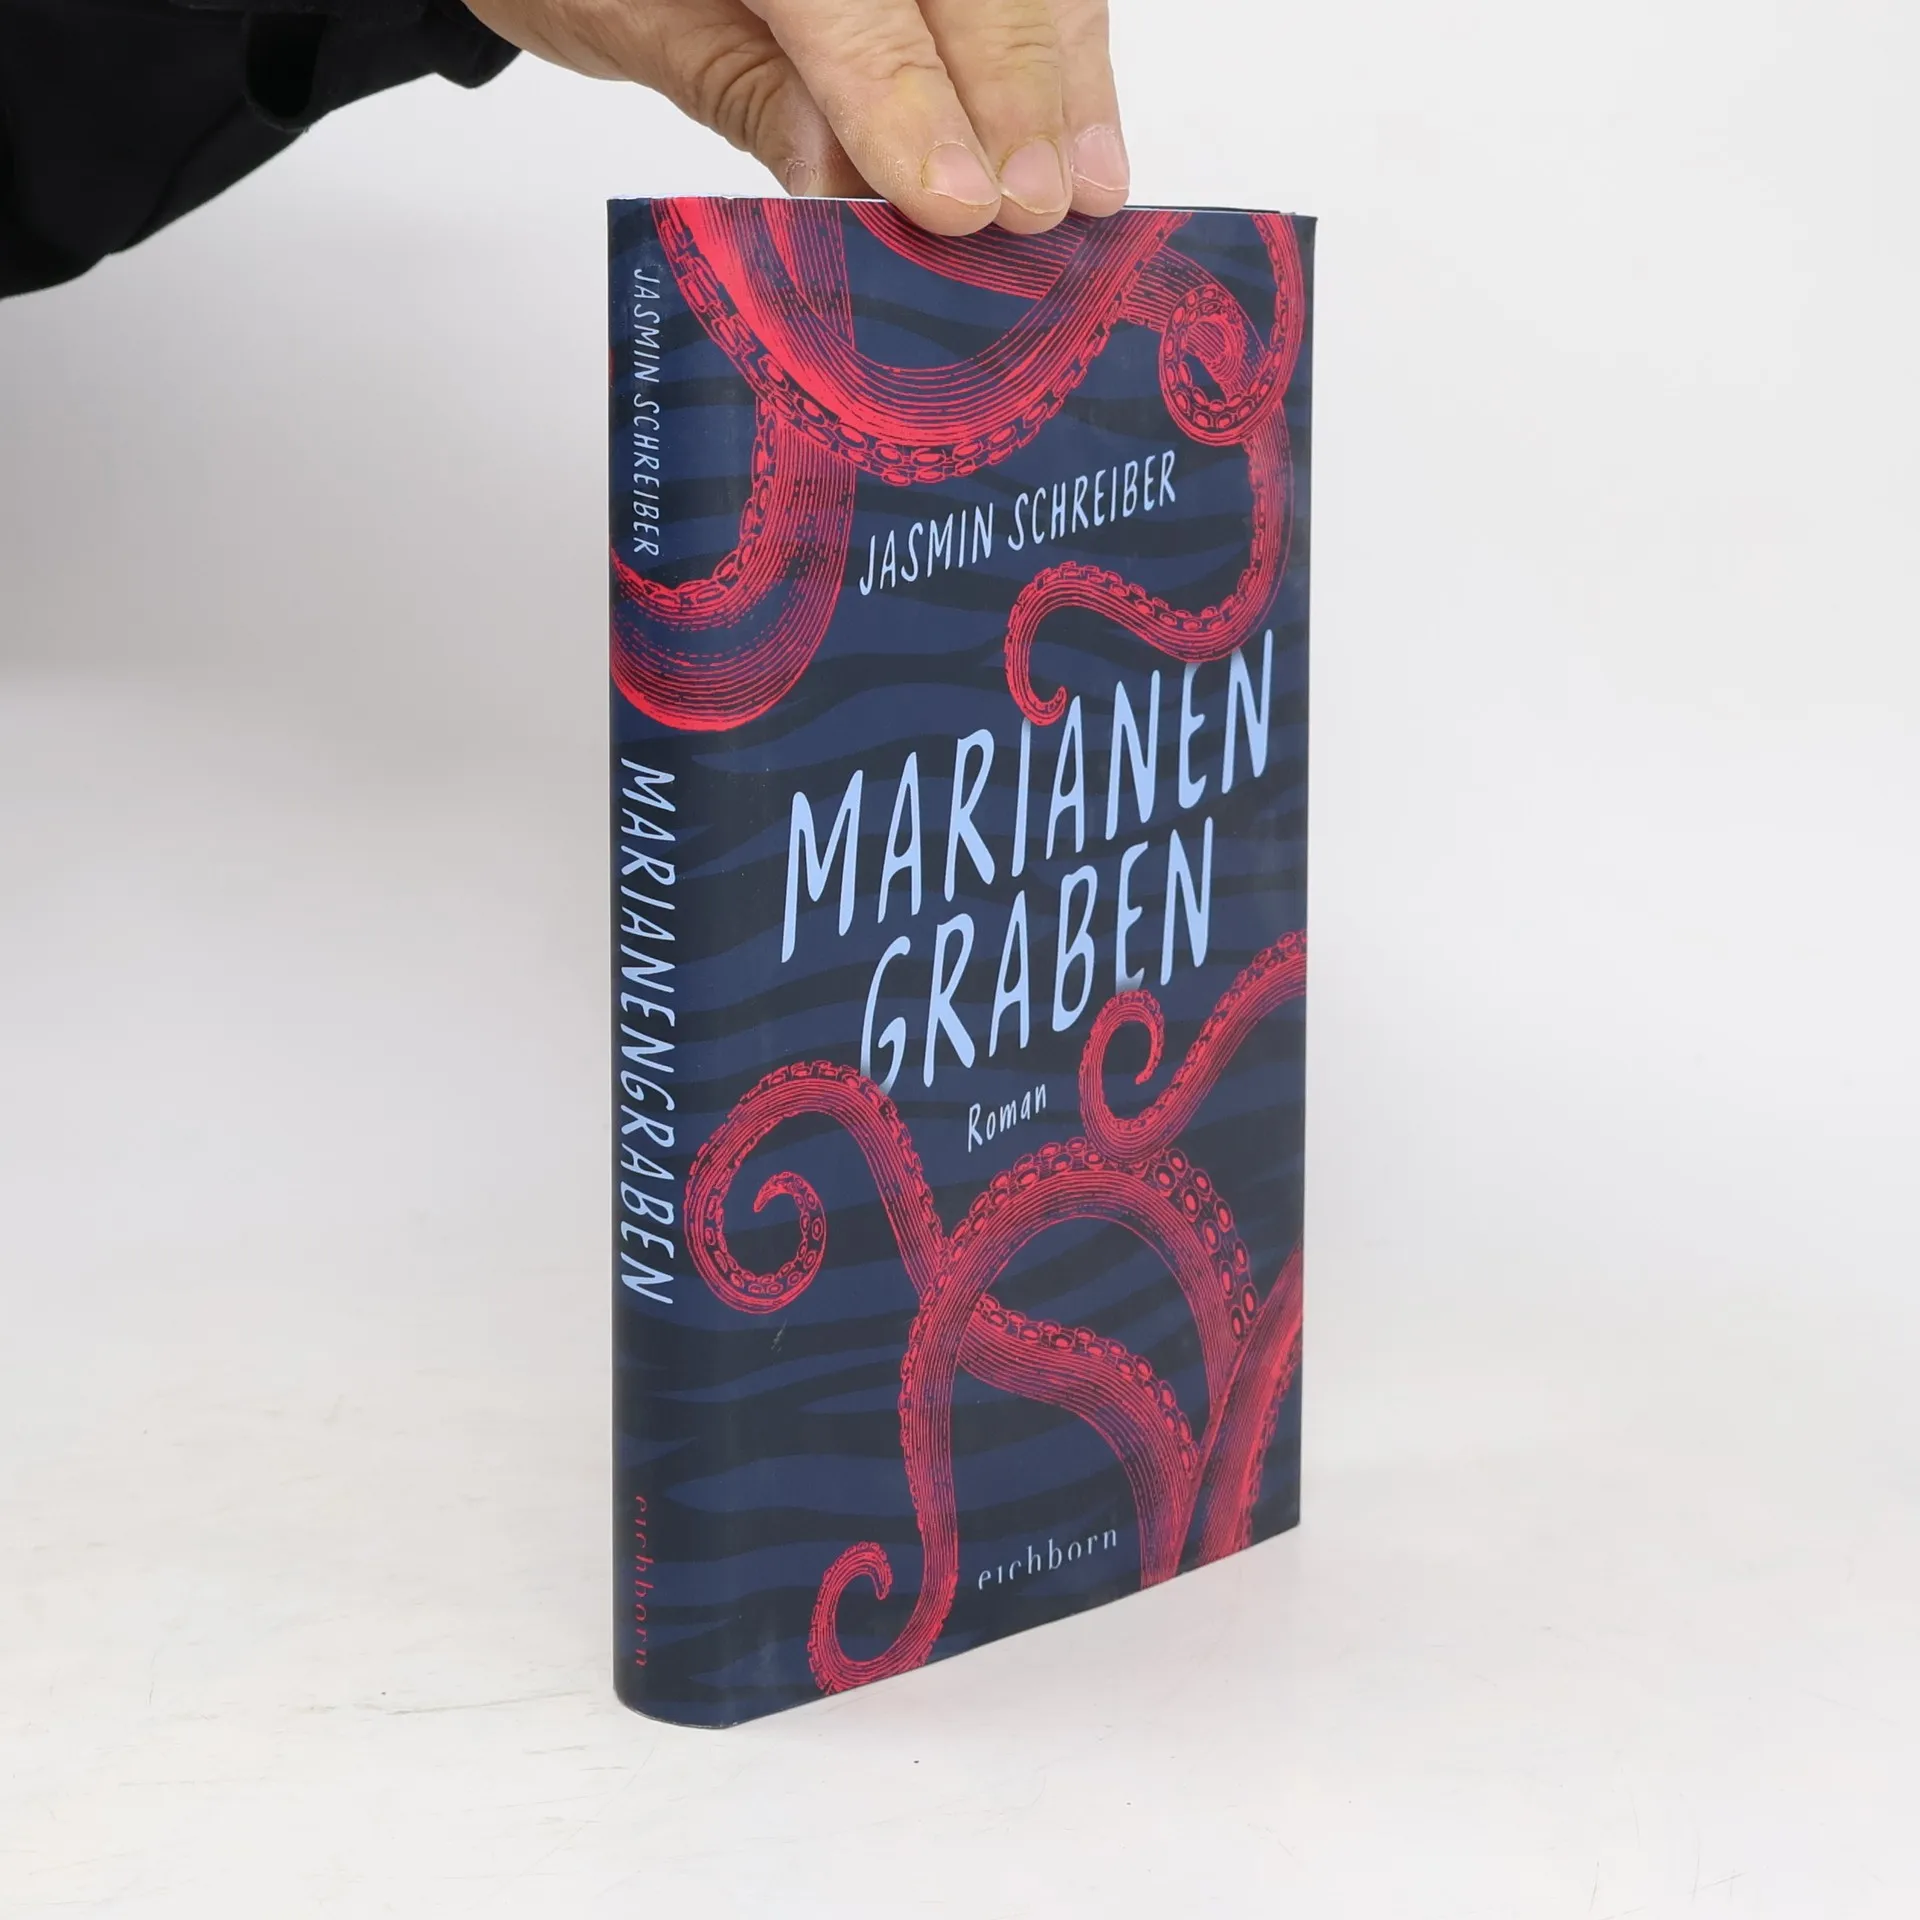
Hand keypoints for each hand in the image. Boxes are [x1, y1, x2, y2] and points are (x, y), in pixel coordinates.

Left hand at [462, 0, 1127, 234]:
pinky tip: (1088, 138)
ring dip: (1061, 79)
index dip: (907, 98)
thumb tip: (855, 191)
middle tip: (1038, 210)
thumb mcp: (633, 26)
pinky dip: (1064, 49)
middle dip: (1015, 93)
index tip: (956, 204)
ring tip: (1085, 188)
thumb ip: (748, 91)